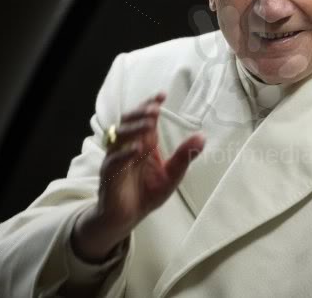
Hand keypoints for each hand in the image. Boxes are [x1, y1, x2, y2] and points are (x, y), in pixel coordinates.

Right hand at [71, 91, 204, 262]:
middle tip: (155, 108)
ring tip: (149, 123)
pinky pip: (114, 160)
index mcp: (144, 142)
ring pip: (119, 136)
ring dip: (134, 128)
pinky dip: (124, 154)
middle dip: (141, 112)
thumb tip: (202, 136)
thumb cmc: (148, 193)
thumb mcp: (172, 174)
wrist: (128, 217)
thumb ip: (185, 156)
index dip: (151, 105)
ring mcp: (117, 158)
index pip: (145, 118)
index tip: (162, 95)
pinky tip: (137, 149)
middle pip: (129, 121)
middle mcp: (129, 146)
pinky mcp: (110, 174)